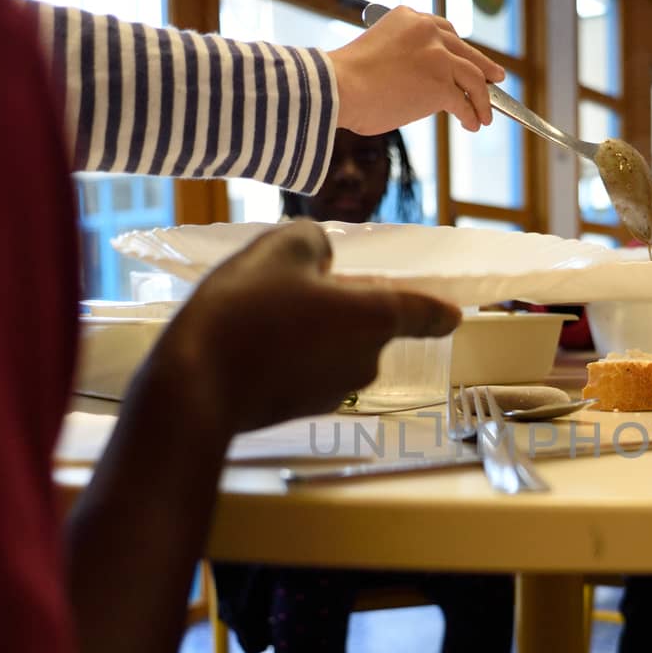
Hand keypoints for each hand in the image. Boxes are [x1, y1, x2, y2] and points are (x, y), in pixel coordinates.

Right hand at [152, 221, 459, 433]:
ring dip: (313, 328)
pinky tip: (252, 339)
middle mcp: (366, 359)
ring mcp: (334, 390)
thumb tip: (320, 258)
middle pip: (369, 323)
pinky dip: (291, 354)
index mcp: (375, 318)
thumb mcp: (279, 250)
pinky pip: (307, 369)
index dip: (438, 309)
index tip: (454, 314)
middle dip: (342, 303)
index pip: (424, 312)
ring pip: (335, 346)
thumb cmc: (248, 309)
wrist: (197, 384)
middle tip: (294, 283)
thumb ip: (312, 242)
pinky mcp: (301, 410)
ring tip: (262, 310)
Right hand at [328, 7, 505, 133]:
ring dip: (482, 99)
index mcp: (409, 18)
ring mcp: (437, 57)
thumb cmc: (345, 79)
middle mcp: (427, 32)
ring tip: (485, 115)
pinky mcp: (441, 85)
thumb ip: (403, 58)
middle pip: (465, 50)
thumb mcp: (377, 52)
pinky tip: (472, 124)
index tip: (469, 60)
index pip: (444, 31)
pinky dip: (471, 115)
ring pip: (473, 77)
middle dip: (484, 67)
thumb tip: (422, 86)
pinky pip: (464, 102)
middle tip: (496, 78)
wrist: (338, 88)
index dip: (459, 49)